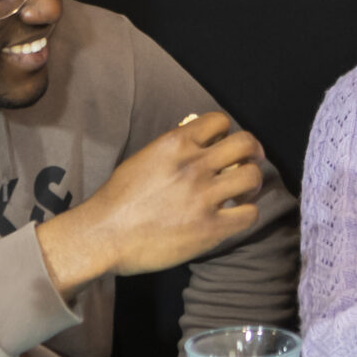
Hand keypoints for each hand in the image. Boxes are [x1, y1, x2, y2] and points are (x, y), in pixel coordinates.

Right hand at [37, 112, 265, 292]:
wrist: (104, 235)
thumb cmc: (117, 199)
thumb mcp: (144, 159)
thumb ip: (172, 151)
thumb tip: (196, 145)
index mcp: (175, 144)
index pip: (219, 121)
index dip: (226, 132)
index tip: (223, 145)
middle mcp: (194, 165)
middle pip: (246, 144)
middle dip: (253, 151)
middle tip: (249, 162)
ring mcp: (205, 197)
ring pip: (252, 177)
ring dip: (252, 183)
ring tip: (244, 192)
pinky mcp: (210, 228)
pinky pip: (248, 214)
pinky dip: (247, 213)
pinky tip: (235, 216)